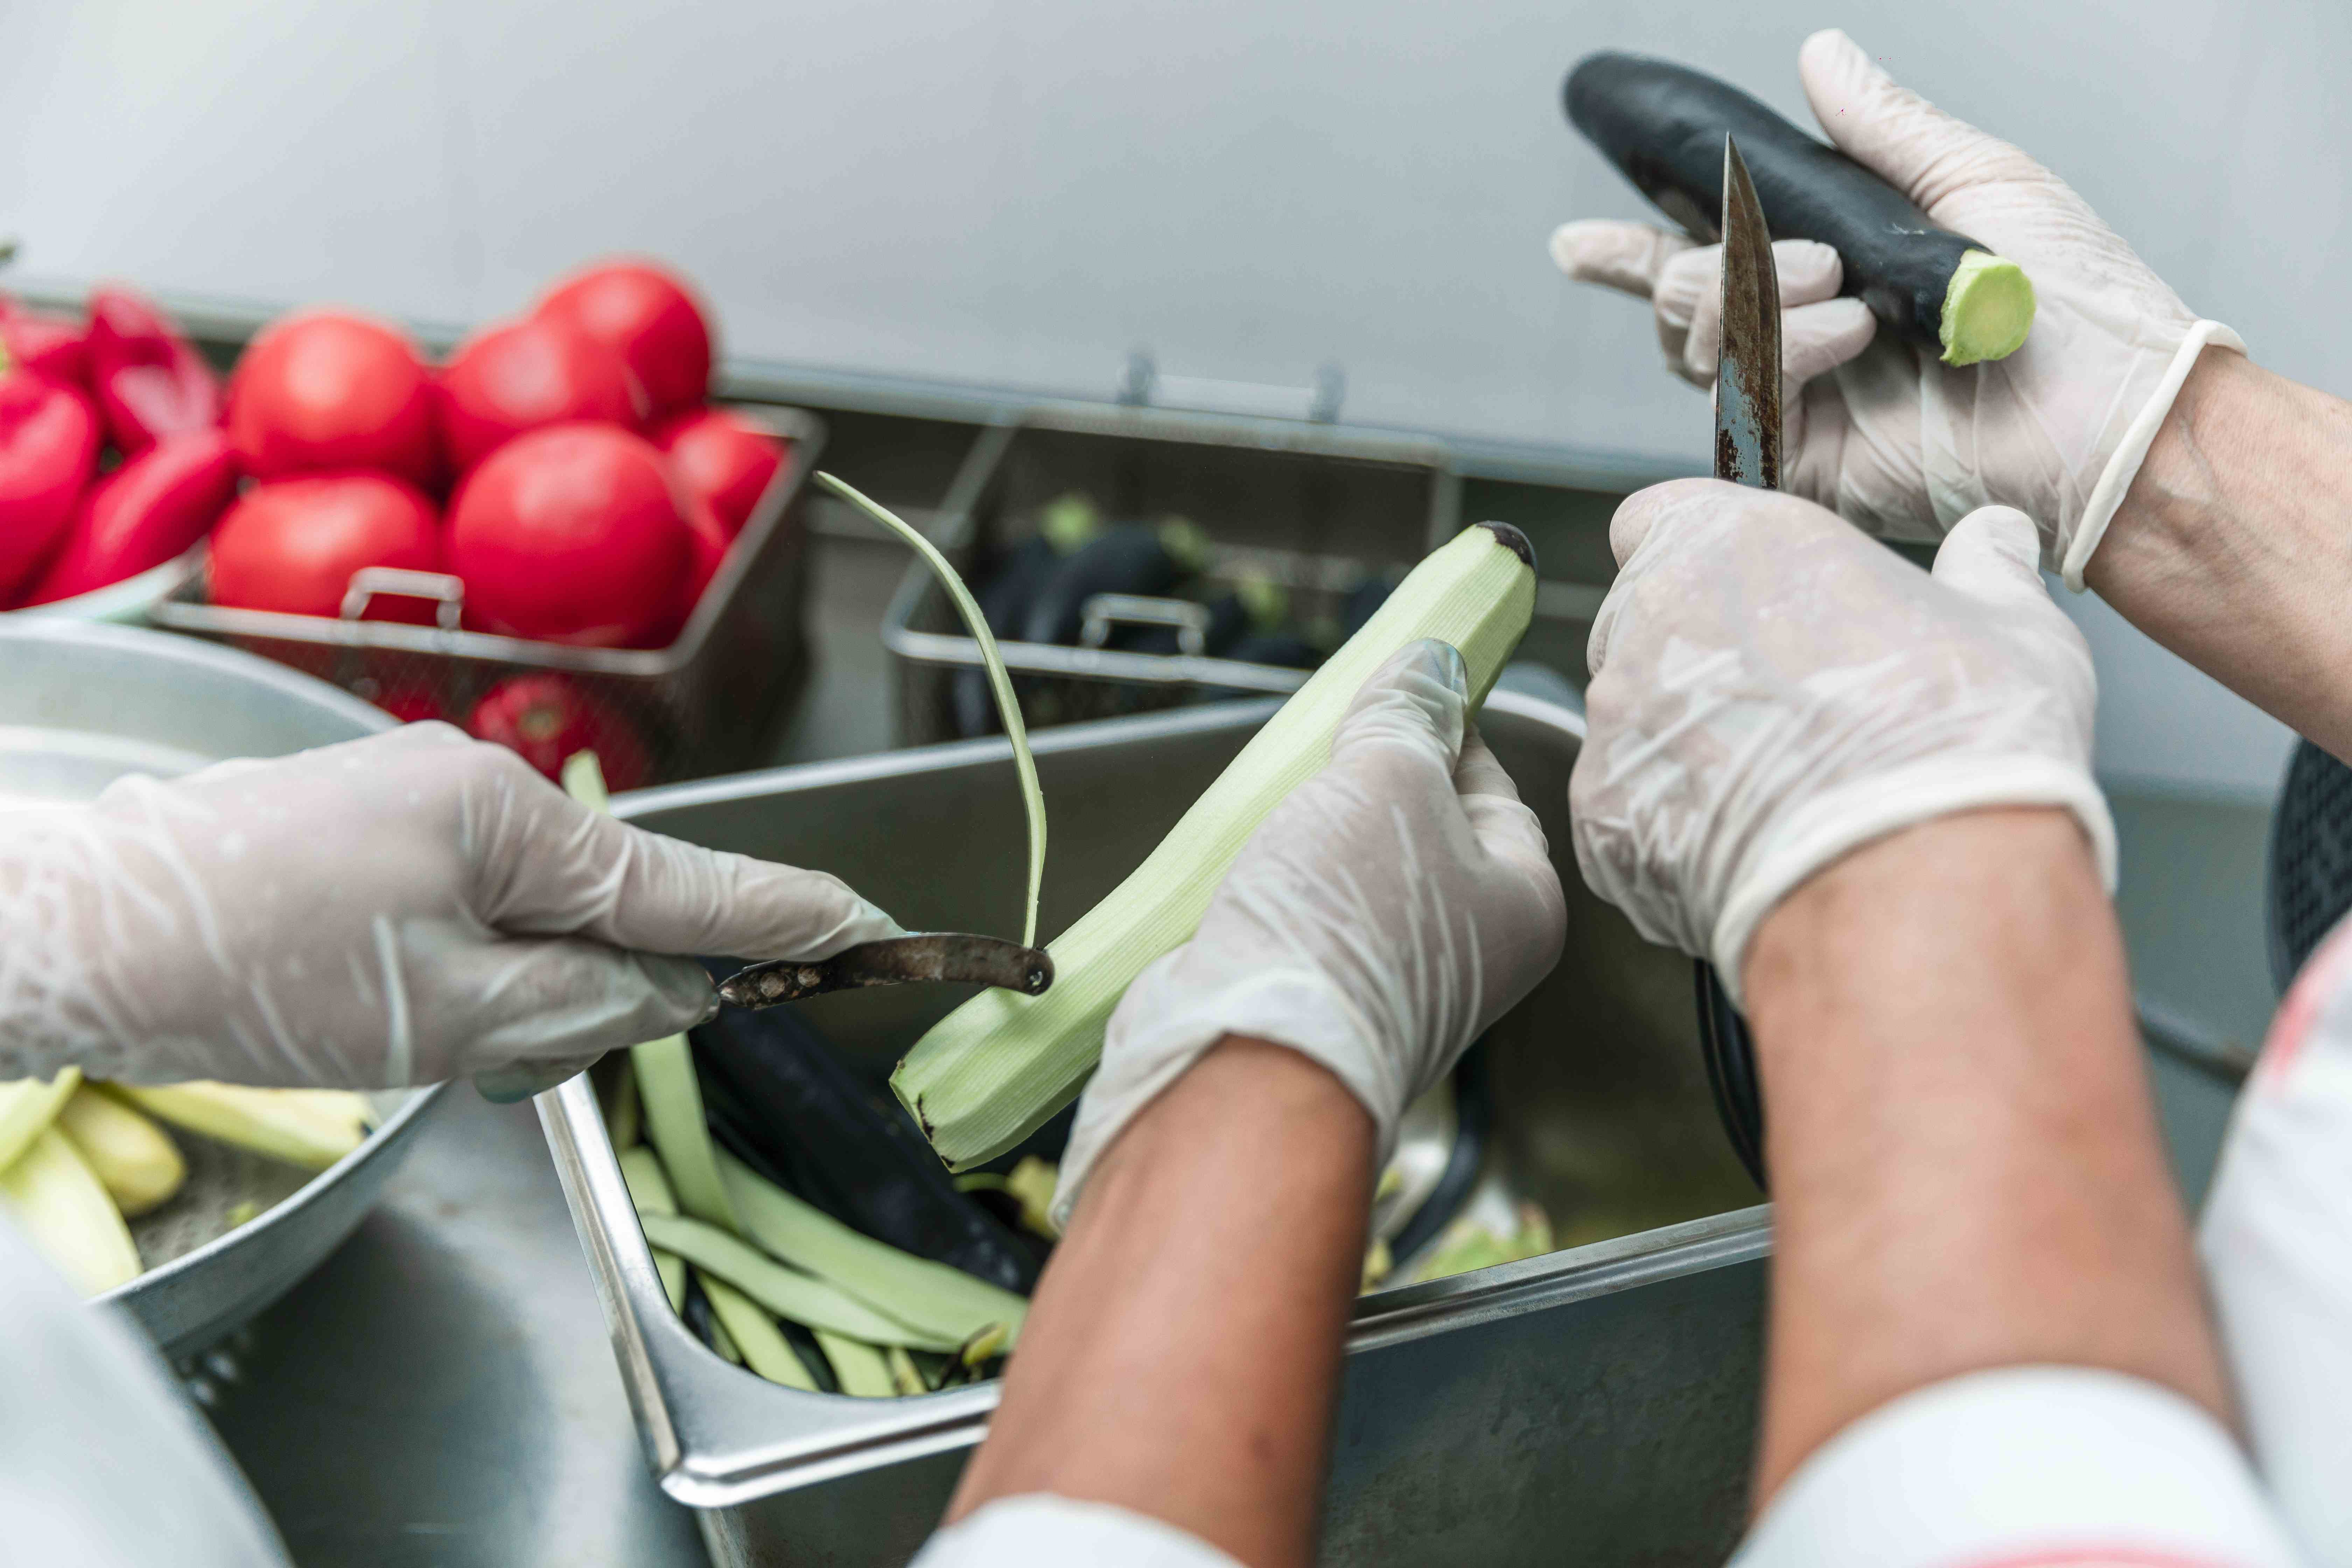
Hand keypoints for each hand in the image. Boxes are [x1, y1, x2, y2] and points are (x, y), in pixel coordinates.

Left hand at [0, 723, 898, 1089]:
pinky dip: (468, 967)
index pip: (685, 881)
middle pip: (606, 900)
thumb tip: (674, 992)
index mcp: (509, 815)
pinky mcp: (367, 826)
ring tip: (429, 1042)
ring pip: (532, 910)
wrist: (66, 932)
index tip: (868, 923)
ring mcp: (415, 797)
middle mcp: (474, 785)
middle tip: (529, 1057)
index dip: (784, 916)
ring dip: (519, 989)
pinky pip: (470, 902)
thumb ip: (584, 1001)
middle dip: (600, 987)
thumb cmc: (247, 971)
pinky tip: (404, 1007)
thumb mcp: (445, 1015)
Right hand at [1053, 640, 1566, 1223]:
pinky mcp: (1316, 997)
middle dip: (1366, 780)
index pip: (1495, 786)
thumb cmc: (1346, 921)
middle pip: (1421, 828)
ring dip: (1313, 831)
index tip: (1397, 690)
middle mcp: (1468, 952)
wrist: (1254, 1054)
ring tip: (1281, 801)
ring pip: (1355, 870)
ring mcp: (1390, 980)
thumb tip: (1432, 662)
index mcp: (1523, 904)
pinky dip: (1278, 880)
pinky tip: (1248, 858)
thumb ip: (1409, 714)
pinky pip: (1304, 914)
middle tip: (1326, 743)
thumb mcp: (1388, 779)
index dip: (1442, 728)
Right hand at [1550, 28, 2241, 585]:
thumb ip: (1882, 127)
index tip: (1579, 244)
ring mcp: (1799, 408)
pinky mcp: (1803, 466)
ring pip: (1696, 350)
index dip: (1632, 255)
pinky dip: (1784, 360)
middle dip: (1704, 269)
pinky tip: (1844, 342)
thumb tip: (1819, 52)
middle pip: (1680, 305)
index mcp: (1833, 278)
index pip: (1705, 263)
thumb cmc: (2074, 302)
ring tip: (1841, 299)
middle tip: (1800, 260)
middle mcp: (1804, 344)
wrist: (2112, 411)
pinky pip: (1740, 407)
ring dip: (1755, 308)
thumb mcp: (1975, 180)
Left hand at [1571, 479, 2112, 1000]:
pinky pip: (1623, 807)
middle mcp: (1653, 618)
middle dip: (1690, 655)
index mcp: (1735, 543)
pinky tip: (1744, 848)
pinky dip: (1667, 825)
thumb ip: (1985, 571)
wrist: (1914, 879)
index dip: (1689, 555)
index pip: (1658, 519)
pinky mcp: (1599, 813)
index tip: (1738, 596)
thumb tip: (1995, 538)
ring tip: (1771, 791)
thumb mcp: (2013, 631)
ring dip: (1681, 744)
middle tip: (1778, 710)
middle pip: (1639, 620)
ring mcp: (1617, 717)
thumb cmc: (1961, 744)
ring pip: (1628, 717)